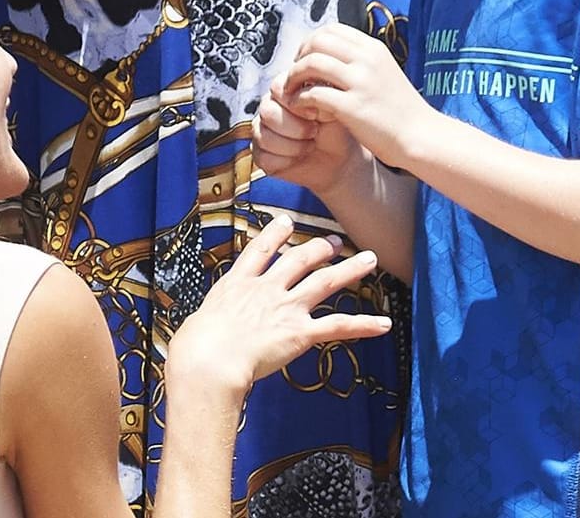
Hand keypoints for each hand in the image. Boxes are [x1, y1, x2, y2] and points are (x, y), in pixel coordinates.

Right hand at [165, 216, 390, 392]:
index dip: (275, 233)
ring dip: (349, 270)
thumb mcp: (199, 322)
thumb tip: (204, 329)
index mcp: (238, 284)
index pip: (260, 250)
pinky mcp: (300, 332)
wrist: (210, 359)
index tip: (286, 220)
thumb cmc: (195, 346)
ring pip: (324, 282)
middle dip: (318, 249)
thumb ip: (211, 319)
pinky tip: (384, 324)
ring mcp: (285, 308)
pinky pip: (338, 326)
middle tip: (333, 242)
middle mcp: (265, 289)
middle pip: (298, 259)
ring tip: (368, 259)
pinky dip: (363, 325)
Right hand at [253, 77, 370, 196]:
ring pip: (264, 137)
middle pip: (267, 113)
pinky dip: (286, 161)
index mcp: (285, 91)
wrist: (339, 160)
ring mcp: (261, 131)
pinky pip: (264, 158)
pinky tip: (298, 157)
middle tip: (314, 131)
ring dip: (294, 146)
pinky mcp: (261, 155)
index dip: (295, 102)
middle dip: (296, 127)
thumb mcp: (333, 110)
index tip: (314, 114)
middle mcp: (269, 108)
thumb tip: (302, 98)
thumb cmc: (336, 131)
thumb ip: (318, 97)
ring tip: (309, 145)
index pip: (276, 88)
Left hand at [276, 25, 430, 163]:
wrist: (421, 136)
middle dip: (298, 56)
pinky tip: (300, 108)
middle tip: (294, 75)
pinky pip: (313, 94)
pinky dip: (299, 99)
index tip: (305, 59)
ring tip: (290, 91)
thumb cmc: (399, 109)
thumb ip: (360, 61)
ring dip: (293, 77)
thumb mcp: (383, 72)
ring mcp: (360, 82)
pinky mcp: (352, 107)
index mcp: (373, 49)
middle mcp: (367, 60)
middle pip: (317, 41)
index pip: (331, 29)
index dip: (310, 42)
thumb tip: (330, 55)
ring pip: (311, 64)